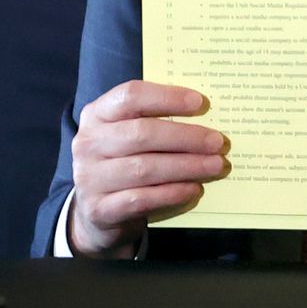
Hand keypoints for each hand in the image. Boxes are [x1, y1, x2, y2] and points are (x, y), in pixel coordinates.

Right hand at [69, 81, 225, 258]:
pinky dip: (172, 193)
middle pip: (142, 133)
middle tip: (218, 142)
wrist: (95, 211)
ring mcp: (89, 178)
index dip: (167, 97)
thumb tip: (205, 115)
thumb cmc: (122, 162)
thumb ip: (154, 121)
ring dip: (186, 166)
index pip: (131, 96)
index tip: (201, 103)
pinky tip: (194, 189)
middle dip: (186, 137)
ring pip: (145, 168)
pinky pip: (141, 199)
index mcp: (97, 114)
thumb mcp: (127, 135)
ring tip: (215, 166)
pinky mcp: (98, 209)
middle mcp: (88, 143)